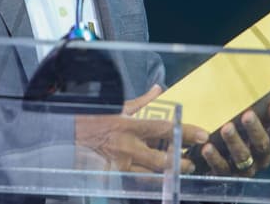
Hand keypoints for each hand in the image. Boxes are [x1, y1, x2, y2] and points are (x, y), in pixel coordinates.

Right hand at [75, 85, 208, 173]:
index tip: (203, 134)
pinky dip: (149, 179)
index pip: (166, 129)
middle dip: (181, 162)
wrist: (66, 133)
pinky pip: (136, 180)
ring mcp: (121, 163)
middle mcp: (128, 146)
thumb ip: (142, 100)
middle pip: (163, 159)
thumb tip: (158, 89)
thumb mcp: (118, 105)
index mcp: (130, 125)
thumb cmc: (92, 117)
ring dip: (167, 174)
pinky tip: (159, 179)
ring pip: (152, 174)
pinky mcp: (113, 175)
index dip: (187, 132)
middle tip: (191, 161)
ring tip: (177, 172)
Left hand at [200, 98, 269, 176]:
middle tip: (247, 115)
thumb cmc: (232, 131)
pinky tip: (207, 147)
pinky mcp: (227, 177)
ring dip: (235, 142)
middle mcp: (260, 157)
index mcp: (269, 140)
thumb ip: (248, 108)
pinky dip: (215, 158)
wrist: (212, 159)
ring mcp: (245, 169)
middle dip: (255, 129)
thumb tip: (248, 78)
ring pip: (243, 158)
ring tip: (226, 128)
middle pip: (263, 145)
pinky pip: (222, 169)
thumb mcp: (242, 119)